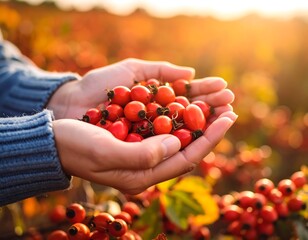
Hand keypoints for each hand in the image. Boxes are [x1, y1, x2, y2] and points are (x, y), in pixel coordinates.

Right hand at [52, 59, 236, 193]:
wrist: (53, 141)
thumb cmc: (75, 147)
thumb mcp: (105, 152)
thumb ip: (142, 155)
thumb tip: (177, 144)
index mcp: (143, 176)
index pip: (186, 158)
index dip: (210, 138)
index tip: (228, 118)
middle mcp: (146, 167)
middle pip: (187, 148)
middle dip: (210, 128)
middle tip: (229, 108)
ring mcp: (141, 152)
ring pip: (178, 137)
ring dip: (197, 119)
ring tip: (215, 103)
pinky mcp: (135, 139)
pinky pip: (163, 128)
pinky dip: (178, 115)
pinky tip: (187, 102)